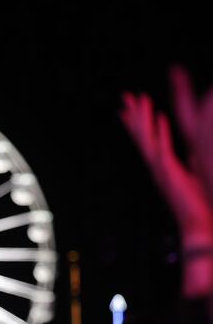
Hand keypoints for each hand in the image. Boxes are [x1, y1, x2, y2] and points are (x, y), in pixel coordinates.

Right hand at [120, 92, 212, 244]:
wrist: (198, 226)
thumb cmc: (198, 206)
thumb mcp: (195, 179)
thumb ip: (194, 163)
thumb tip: (196, 153)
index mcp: (162, 167)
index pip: (146, 141)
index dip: (137, 125)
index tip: (128, 110)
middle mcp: (157, 167)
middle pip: (141, 136)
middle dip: (134, 115)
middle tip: (126, 96)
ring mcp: (161, 169)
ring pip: (148, 138)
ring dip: (143, 118)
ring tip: (140, 98)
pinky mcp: (170, 172)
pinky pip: (164, 148)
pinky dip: (161, 132)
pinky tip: (160, 116)